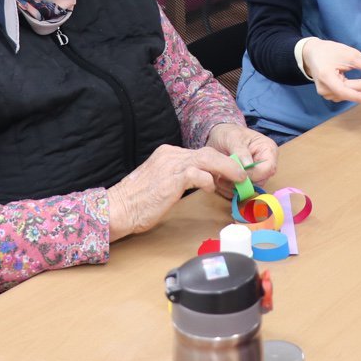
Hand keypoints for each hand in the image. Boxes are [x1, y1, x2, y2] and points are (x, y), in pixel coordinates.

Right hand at [105, 144, 244, 240]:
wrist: (118, 208)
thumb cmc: (138, 201)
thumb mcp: (162, 183)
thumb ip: (180, 177)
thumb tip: (202, 180)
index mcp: (168, 154)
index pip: (200, 153)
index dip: (218, 162)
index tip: (231, 171)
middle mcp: (171, 154)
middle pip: (207, 152)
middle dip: (227, 163)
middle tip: (242, 173)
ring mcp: (171, 164)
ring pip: (207, 159)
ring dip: (226, 168)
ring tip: (239, 178)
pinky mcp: (172, 178)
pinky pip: (197, 173)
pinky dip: (208, 179)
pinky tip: (210, 187)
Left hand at [205, 122, 278, 196]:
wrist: (219, 136)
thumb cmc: (228, 133)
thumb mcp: (232, 138)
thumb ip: (240, 151)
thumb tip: (248, 166)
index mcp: (268, 150)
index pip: (268, 169)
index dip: (253, 175)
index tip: (236, 174)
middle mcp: (265, 163)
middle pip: (260, 182)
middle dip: (242, 182)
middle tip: (225, 178)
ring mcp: (257, 173)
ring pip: (250, 188)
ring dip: (235, 187)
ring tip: (221, 177)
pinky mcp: (247, 180)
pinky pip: (241, 191)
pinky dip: (230, 189)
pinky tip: (221, 180)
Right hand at [301, 39, 360, 103]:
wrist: (312, 54)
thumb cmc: (329, 51)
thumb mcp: (349, 54)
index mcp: (327, 79)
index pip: (346, 91)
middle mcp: (326, 91)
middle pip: (354, 91)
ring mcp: (328, 95)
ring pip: (353, 93)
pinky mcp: (332, 95)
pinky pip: (350, 93)